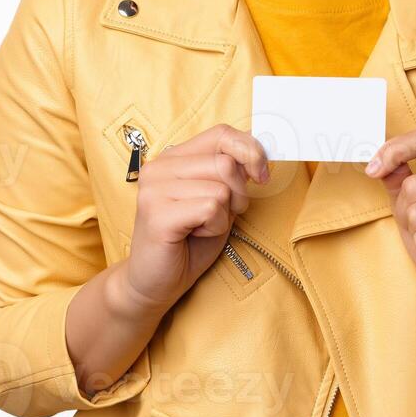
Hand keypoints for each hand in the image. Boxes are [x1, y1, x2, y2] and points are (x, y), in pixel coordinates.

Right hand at [124, 123, 270, 314]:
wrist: (155, 283)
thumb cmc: (189, 241)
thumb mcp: (218, 200)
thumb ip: (233, 173)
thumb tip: (259, 152)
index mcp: (173, 158)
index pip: (221, 133)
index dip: (250, 151)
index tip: (261, 176)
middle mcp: (159, 167)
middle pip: (226, 163)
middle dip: (238, 194)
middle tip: (220, 215)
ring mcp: (154, 189)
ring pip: (221, 188)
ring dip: (224, 215)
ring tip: (201, 227)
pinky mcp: (157, 214)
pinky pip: (210, 208)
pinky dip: (214, 227)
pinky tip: (193, 235)